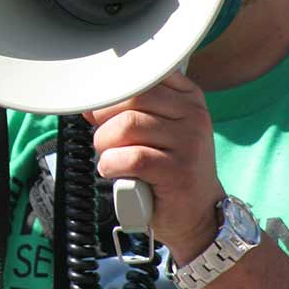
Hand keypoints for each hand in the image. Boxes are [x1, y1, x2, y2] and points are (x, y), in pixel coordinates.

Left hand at [84, 70, 224, 260]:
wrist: (198, 213)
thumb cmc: (171, 169)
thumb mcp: (158, 130)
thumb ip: (130, 110)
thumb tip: (90, 102)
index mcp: (188, 97)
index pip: (141, 76)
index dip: (111, 92)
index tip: (100, 111)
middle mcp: (193, 115)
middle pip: (131, 98)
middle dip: (104, 120)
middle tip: (105, 140)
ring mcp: (190, 143)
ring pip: (127, 126)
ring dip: (105, 144)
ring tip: (110, 157)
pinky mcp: (179, 171)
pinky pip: (131, 158)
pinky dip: (111, 164)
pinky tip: (114, 171)